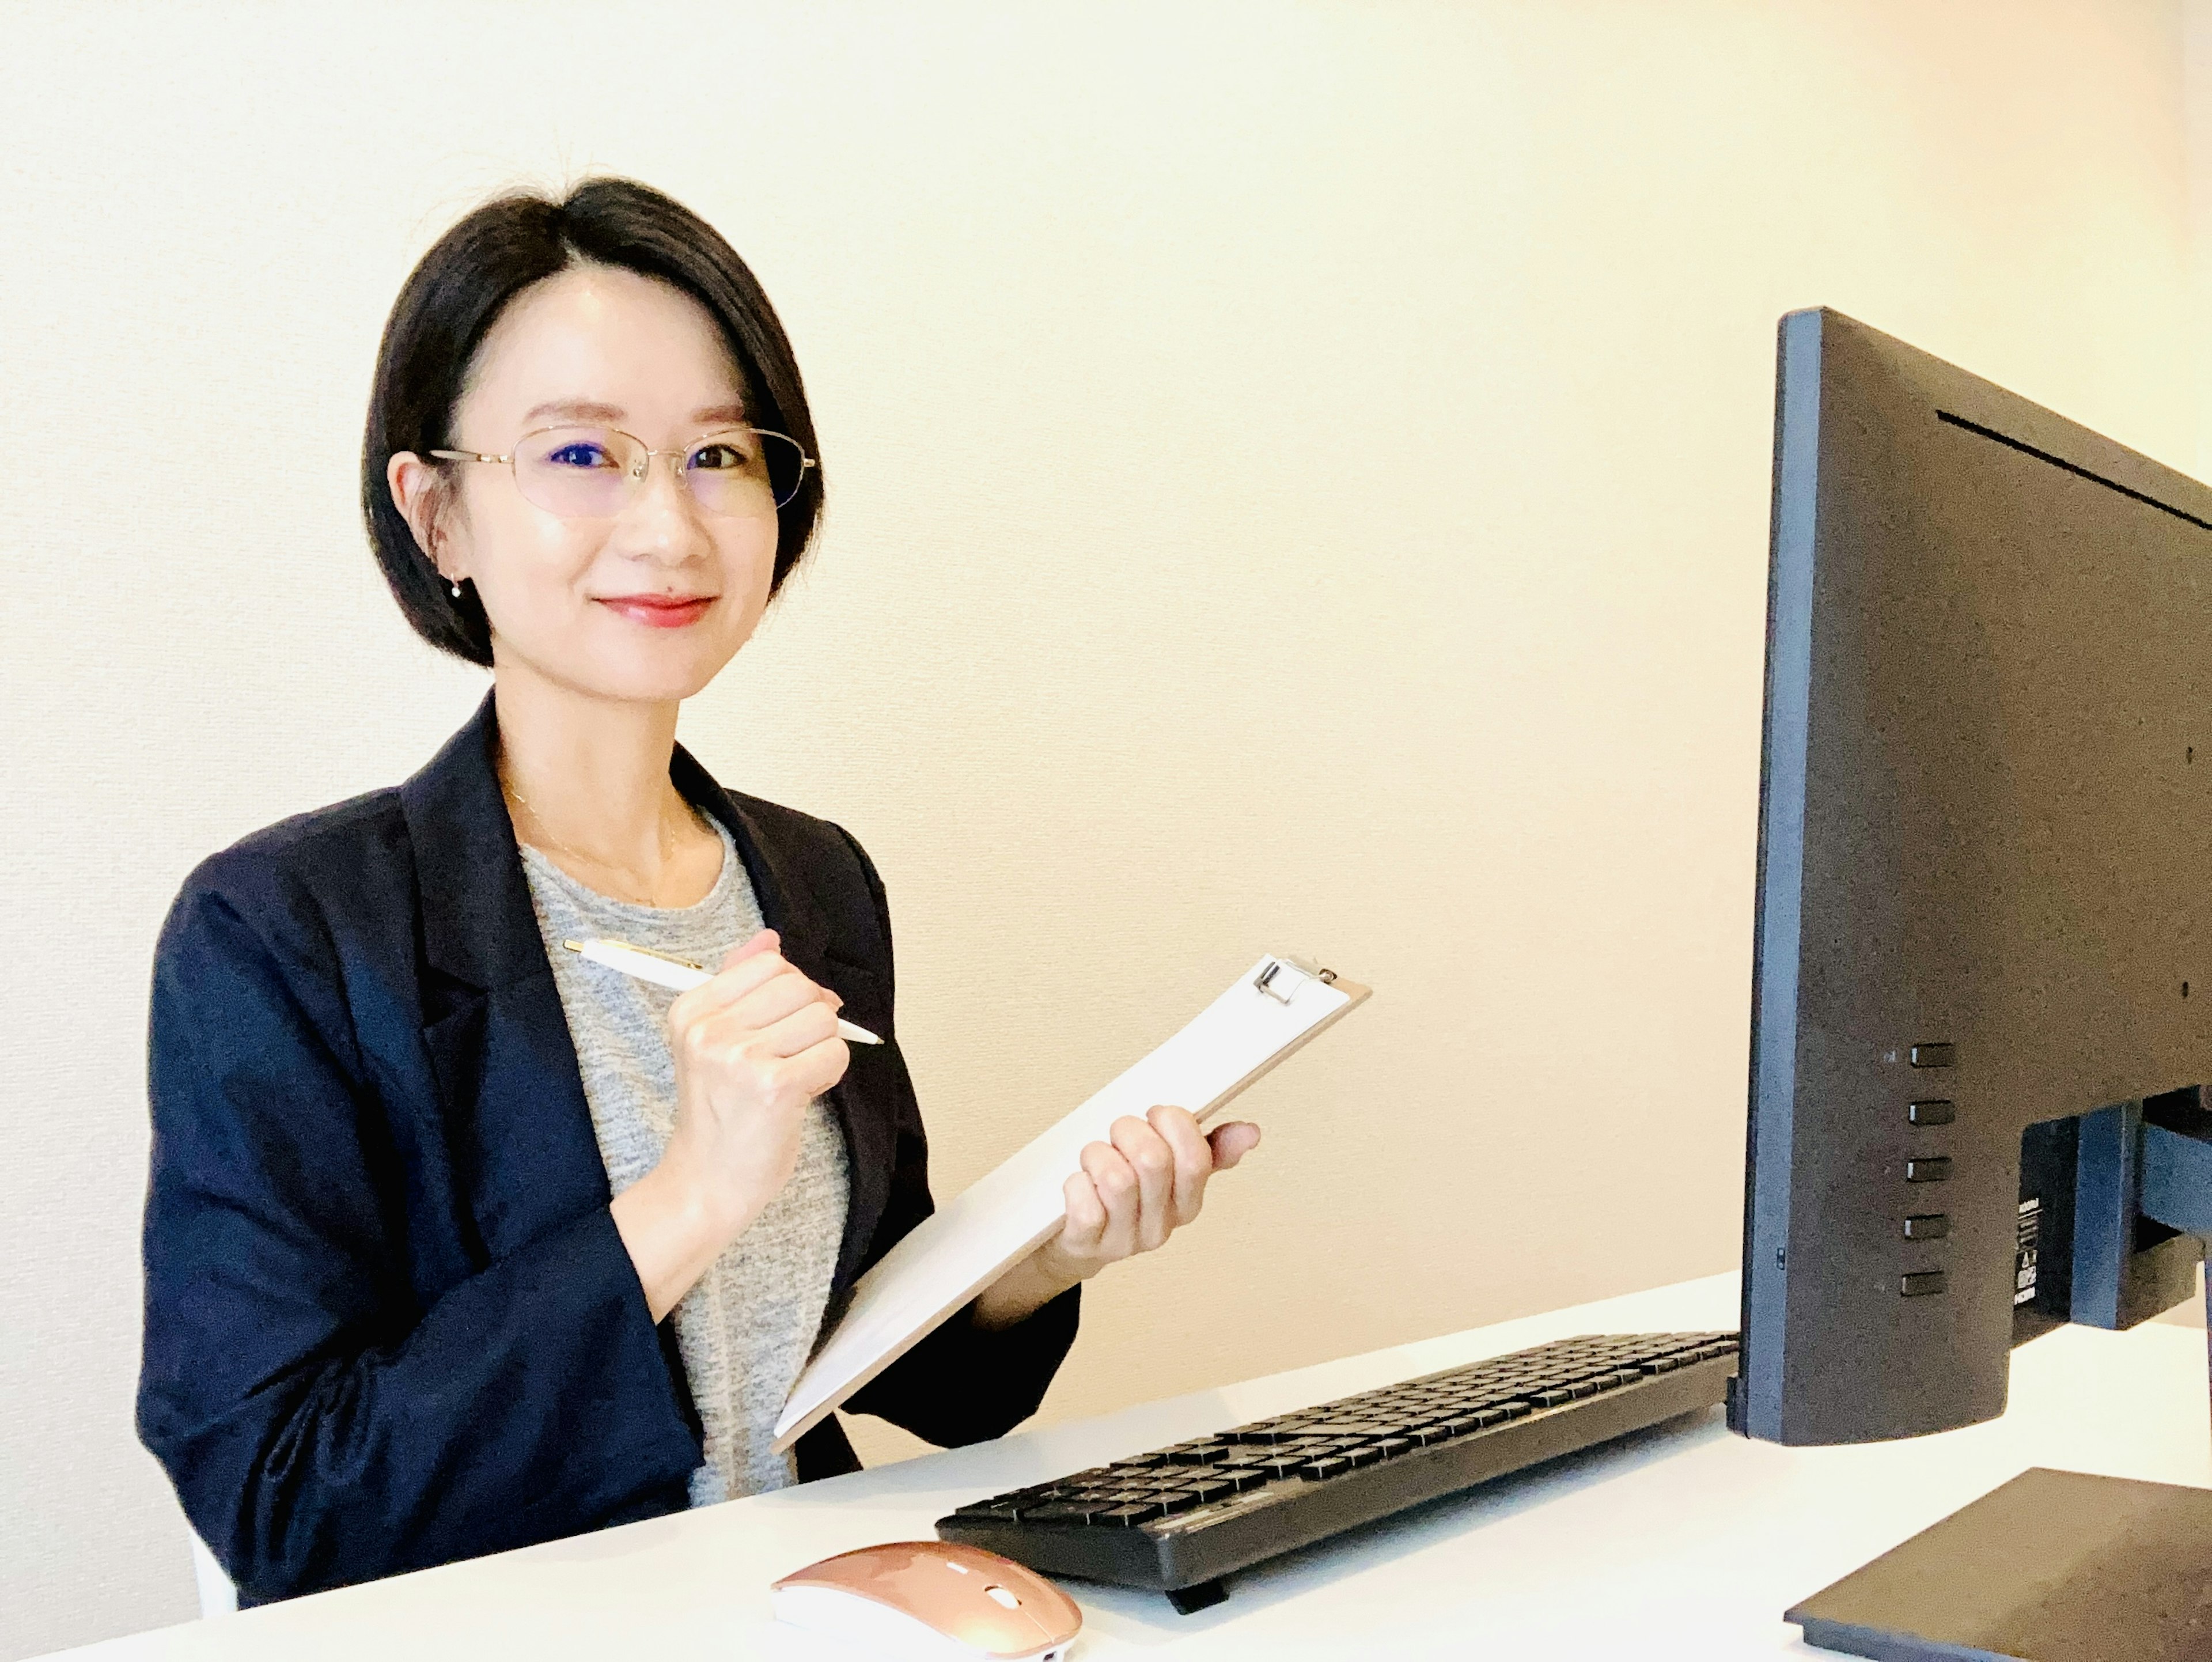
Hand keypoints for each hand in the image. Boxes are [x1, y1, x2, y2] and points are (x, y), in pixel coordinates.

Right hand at [610, 928, 847, 1318]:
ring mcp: (740, 1057)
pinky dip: (829, 1074)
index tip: (780, 1025)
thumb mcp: (712, 1040)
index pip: (770, 963)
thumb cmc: (719, 1113)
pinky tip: (802, 1094)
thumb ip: (739, 984)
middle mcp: (710, 1029)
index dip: (792, 991)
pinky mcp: (774, 1087)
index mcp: (692, 1010)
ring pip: (823, 1018)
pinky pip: (834, 1054)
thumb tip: (770, 937)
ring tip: (791, 1077)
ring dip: (821, 1049)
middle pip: (801, 986)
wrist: (706, 1182)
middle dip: (811, 1019)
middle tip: (788, 1056)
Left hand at [972, 1104, 1260, 1328]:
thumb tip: (1250, 1133)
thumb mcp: (1167, 1173)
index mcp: (1187, 1203)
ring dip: (1098, 1155)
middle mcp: (1160, 1226)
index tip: (1156, 1114)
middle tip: (1119, 1134)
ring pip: (1118, 1179)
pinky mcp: (1087, 1244)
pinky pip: (1085, 1205)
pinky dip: (1076, 1183)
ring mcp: (1124, 1239)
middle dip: (1129, 1131)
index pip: (1197, 1159)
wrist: (1075, 1243)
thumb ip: (1208, 1149)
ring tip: (1095, 1158)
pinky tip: (1079, 1184)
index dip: (1174, 1123)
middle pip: (1154, 1161)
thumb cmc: (1120, 1197)